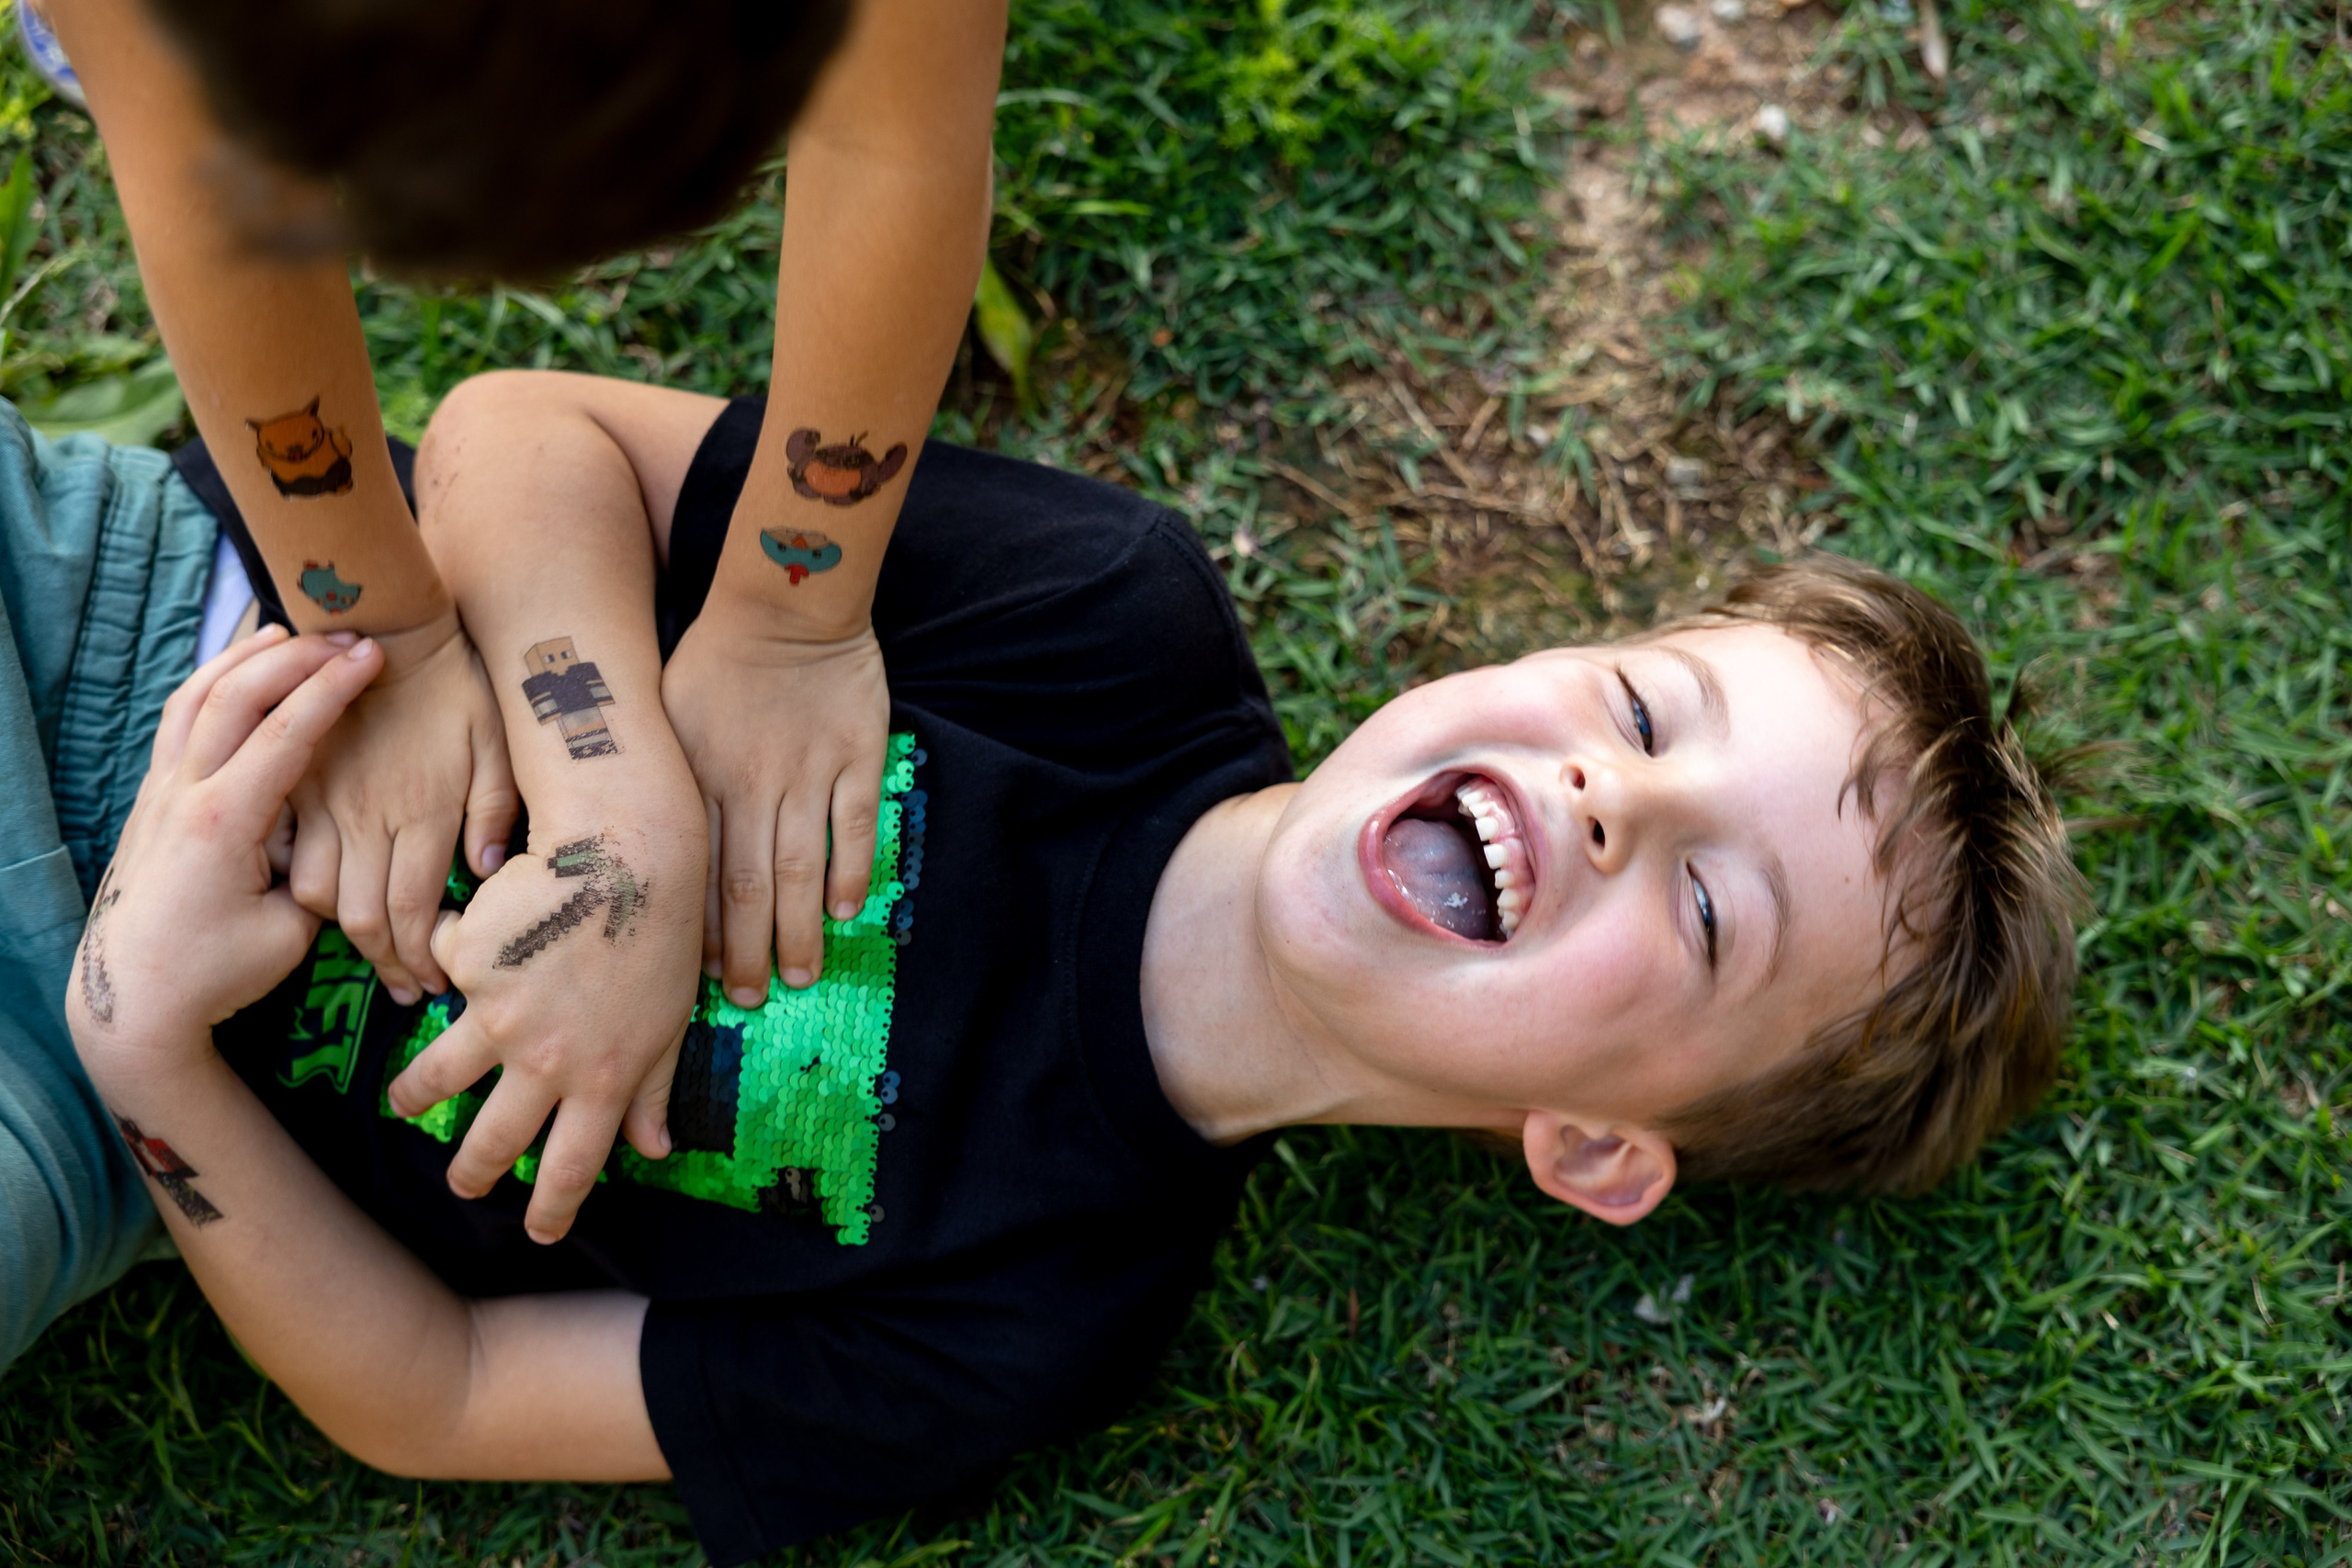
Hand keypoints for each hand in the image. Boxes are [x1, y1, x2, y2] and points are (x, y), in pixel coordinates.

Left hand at [68, 627, 383, 1050]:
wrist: (132, 998)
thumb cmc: (217, 973)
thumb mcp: (290, 933)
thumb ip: (318, 873)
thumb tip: (340, 834)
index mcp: (224, 822)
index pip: (284, 732)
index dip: (332, 688)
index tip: (372, 654)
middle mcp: (184, 794)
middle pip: (234, 693)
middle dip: (293, 654)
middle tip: (342, 634)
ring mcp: (160, 792)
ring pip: (196, 696)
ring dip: (244, 658)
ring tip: (287, 633)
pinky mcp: (153, 800)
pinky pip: (180, 718)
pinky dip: (214, 683)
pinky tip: (240, 678)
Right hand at [287, 611, 518, 1004]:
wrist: (391, 626)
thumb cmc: (460, 686)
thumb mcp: (500, 744)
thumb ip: (494, 812)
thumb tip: (482, 873)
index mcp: (425, 813)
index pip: (415, 913)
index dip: (423, 959)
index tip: (437, 987)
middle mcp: (370, 818)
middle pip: (365, 919)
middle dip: (388, 966)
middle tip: (409, 990)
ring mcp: (326, 803)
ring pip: (318, 897)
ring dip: (345, 937)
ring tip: (375, 959)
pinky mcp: (296, 787)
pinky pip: (289, 856)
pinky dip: (303, 893)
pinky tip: (328, 909)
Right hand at [384, 810, 703, 1242]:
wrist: (629, 853)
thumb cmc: (663, 935)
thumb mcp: (671, 1022)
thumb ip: (655, 1089)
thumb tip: (655, 1150)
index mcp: (605, 1079)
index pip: (570, 1167)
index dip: (551, 1211)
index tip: (539, 1234)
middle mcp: (546, 1060)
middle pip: (492, 1141)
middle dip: (472, 1174)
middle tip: (460, 1187)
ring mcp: (499, 1017)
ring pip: (437, 1077)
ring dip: (415, 1097)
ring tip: (403, 1106)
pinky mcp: (470, 967)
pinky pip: (444, 970)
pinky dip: (444, 957)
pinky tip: (448, 939)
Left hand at [661, 606, 889, 1004]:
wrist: (784, 602)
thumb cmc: (713, 660)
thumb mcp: (661, 716)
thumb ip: (654, 779)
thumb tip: (622, 844)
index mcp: (698, 777)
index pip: (697, 871)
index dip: (700, 930)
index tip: (702, 977)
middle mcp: (750, 783)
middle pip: (747, 883)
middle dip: (749, 949)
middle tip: (752, 997)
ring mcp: (807, 771)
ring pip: (801, 865)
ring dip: (800, 927)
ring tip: (800, 974)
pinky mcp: (856, 755)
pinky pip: (854, 825)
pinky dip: (850, 871)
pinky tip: (845, 912)